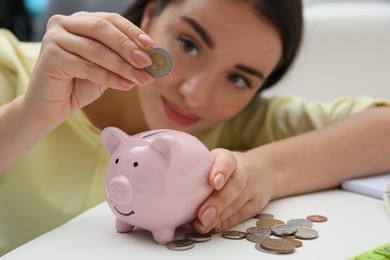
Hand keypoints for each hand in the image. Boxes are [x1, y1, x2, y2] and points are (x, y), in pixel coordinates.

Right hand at [24, 12, 154, 126]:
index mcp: (80, 21)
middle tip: (147, 63)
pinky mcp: (50, 57)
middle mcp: (64, 24)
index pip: (110, 19)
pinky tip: (126, 85)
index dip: (132, 31)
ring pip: (96, 49)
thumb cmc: (79, 85)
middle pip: (102, 29)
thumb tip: (151, 58)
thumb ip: (123, 59)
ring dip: (123, 66)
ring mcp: (54, 38)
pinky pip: (87, 66)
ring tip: (141, 79)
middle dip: (128, 47)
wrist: (52, 107)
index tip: (151, 46)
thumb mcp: (107, 68)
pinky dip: (109, 77)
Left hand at [194, 148, 273, 233]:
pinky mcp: (255, 204)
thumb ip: (196, 167)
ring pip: (238, 204)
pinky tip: (212, 227)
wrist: (262, 171)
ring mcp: (252, 189)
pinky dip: (225, 223)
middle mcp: (244, 172)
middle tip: (202, 215)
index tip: (213, 182)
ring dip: (219, 217)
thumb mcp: (215, 160)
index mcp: (230, 158)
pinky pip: (240, 215)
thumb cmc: (226, 168)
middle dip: (218, 203)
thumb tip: (165, 184)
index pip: (228, 161)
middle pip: (235, 186)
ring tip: (202, 225)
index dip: (221, 171)